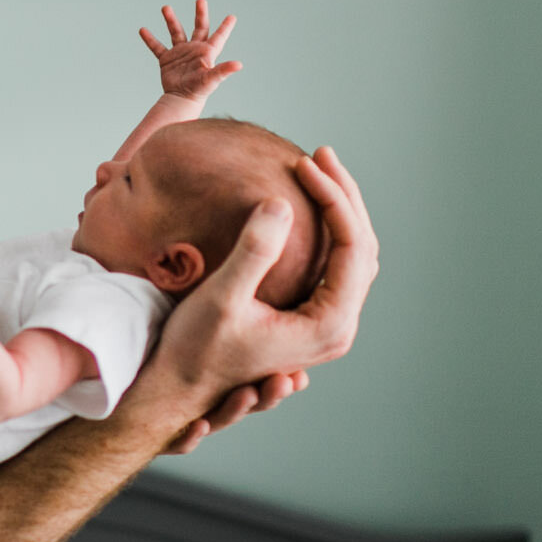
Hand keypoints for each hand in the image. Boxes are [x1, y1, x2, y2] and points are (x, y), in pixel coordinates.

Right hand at [118, 147, 375, 448]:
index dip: (333, 199)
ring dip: (338, 209)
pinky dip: (327, 229)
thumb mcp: (222, 297)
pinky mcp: (310, 316)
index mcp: (327, 325)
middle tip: (319, 154)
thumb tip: (281, 203)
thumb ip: (254, 252)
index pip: (352, 247)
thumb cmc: (195, 348)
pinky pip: (336, 264)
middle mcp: (337, 326)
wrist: (180, 386)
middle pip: (361, 247)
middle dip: (343, 195)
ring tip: (317, 170)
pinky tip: (308, 205)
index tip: (303, 166)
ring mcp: (326, 323)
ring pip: (353, 254)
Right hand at [139, 0, 242, 102]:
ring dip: (171, 20)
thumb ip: (224, 70)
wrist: (180, 100)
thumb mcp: (212, 79)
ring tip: (165, 7)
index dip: (226, 27)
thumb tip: (239, 64)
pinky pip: (157, 47)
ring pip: (176, 32)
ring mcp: (181, 53)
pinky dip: (150, 39)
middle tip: (200, 0)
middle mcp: (195, 50)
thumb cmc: (198, 91)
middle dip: (200, 14)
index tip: (232, 17)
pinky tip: (143, 30)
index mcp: (207, 52)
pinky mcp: (167, 60)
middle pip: (199, 27)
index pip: (218, 36)